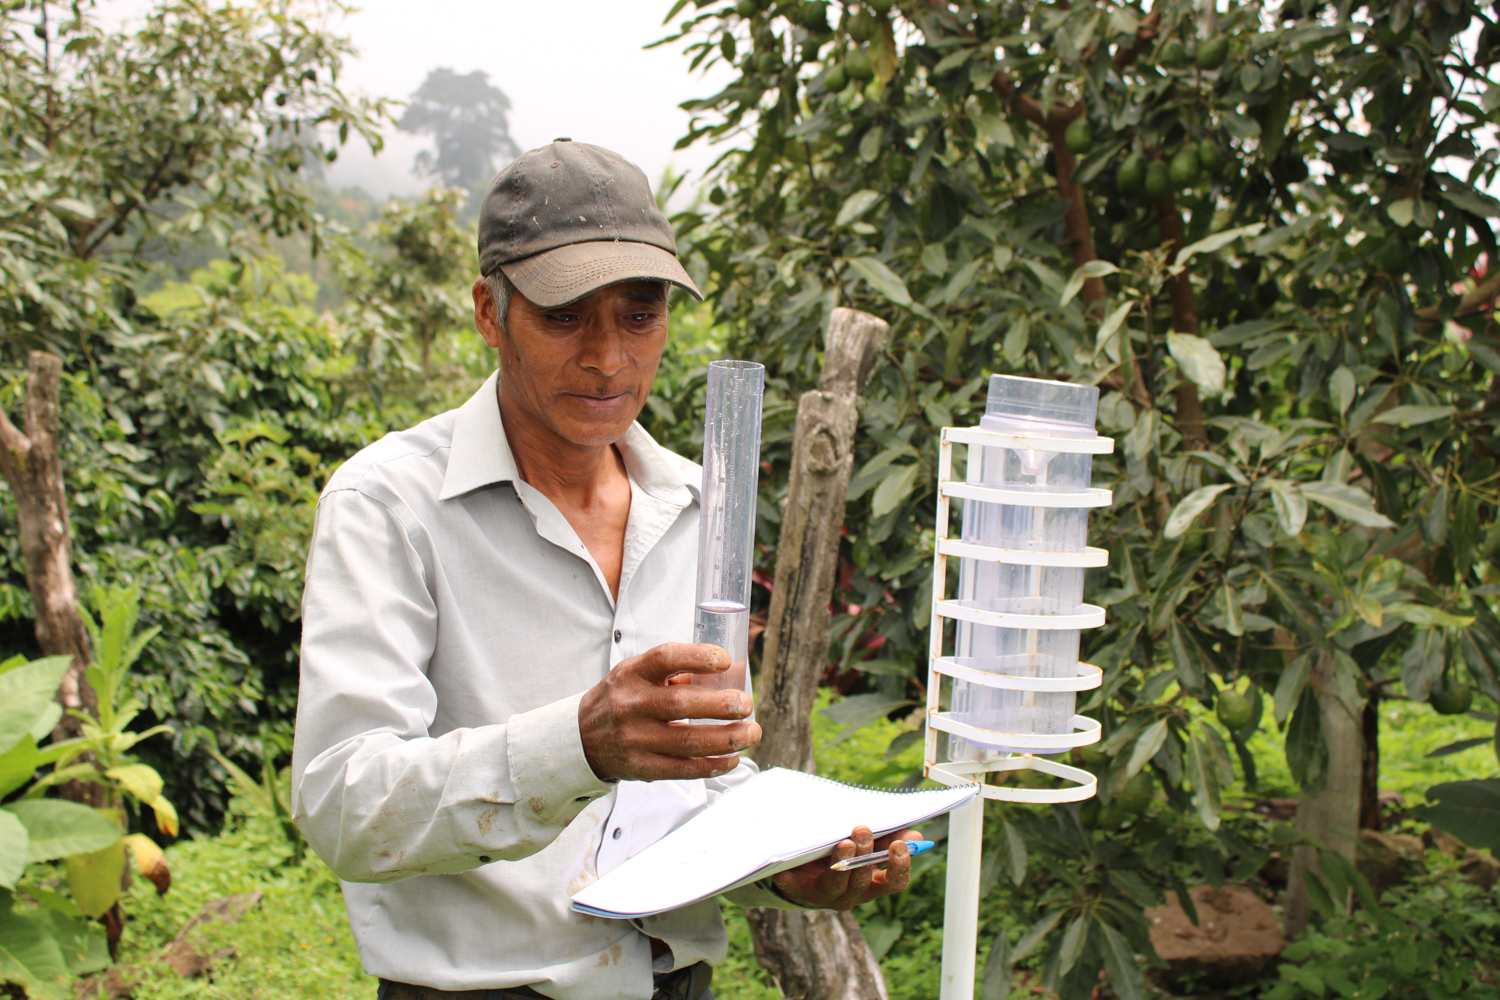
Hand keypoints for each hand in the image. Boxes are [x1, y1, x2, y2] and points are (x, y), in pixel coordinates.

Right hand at [579, 642, 759, 781]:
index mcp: (633, 673)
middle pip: (681, 704)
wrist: (582, 737)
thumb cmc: (623, 698)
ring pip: (687, 741)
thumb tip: (730, 672)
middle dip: (720, 705)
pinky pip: (682, 769)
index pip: (665, 658)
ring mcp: (635, 739)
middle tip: (747, 704)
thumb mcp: (637, 674)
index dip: (697, 657)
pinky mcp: (641, 767)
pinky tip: (732, 758)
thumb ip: (676, 672)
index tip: (725, 659)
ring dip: (726, 739)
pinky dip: (711, 765)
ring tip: (752, 733)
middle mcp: (632, 704)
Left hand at [770, 826, 922, 910]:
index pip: (894, 883)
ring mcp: (825, 895)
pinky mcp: (799, 890)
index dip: (899, 867)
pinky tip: (785, 869)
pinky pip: (795, 886)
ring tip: (843, 843)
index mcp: (873, 884)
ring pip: (837, 885)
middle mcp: (852, 894)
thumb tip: (915, 836)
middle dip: (864, 856)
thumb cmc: (844, 856)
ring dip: (842, 863)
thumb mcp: (869, 848)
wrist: (805, 873)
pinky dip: (791, 877)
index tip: (899, 845)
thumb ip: (890, 839)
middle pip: (863, 881)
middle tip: (862, 830)